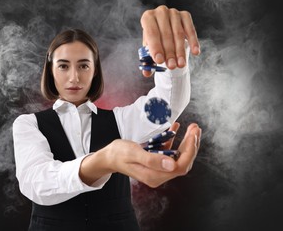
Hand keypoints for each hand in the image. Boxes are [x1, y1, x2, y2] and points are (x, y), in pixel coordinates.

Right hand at [80, 122, 201, 187]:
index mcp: (154, 176)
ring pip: (179, 157)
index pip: (180, 166)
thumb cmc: (119, 154)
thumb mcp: (133, 153)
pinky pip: (170, 152)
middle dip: (191, 145)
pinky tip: (176, 128)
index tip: (192, 135)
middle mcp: (159, 175)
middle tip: (195, 128)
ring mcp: (158, 169)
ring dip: (186, 142)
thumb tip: (171, 164)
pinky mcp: (157, 162)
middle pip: (182, 162)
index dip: (189, 151)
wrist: (109, 157)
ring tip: (191, 128)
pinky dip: (175, 140)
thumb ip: (152, 159)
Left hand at [140, 5, 200, 75]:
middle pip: (166, 34)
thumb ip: (147, 62)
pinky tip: (196, 52)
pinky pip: (190, 29)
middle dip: (169, 52)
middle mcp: (160, 12)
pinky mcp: (185, 15)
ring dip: (180, 51)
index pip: (152, 33)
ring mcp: (173, 12)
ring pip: (178, 34)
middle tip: (172, 66)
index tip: (159, 61)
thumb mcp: (149, 51)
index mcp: (147, 18)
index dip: (155, 48)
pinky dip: (193, 42)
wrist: (165, 33)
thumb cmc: (155, 42)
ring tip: (180, 64)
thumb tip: (146, 73)